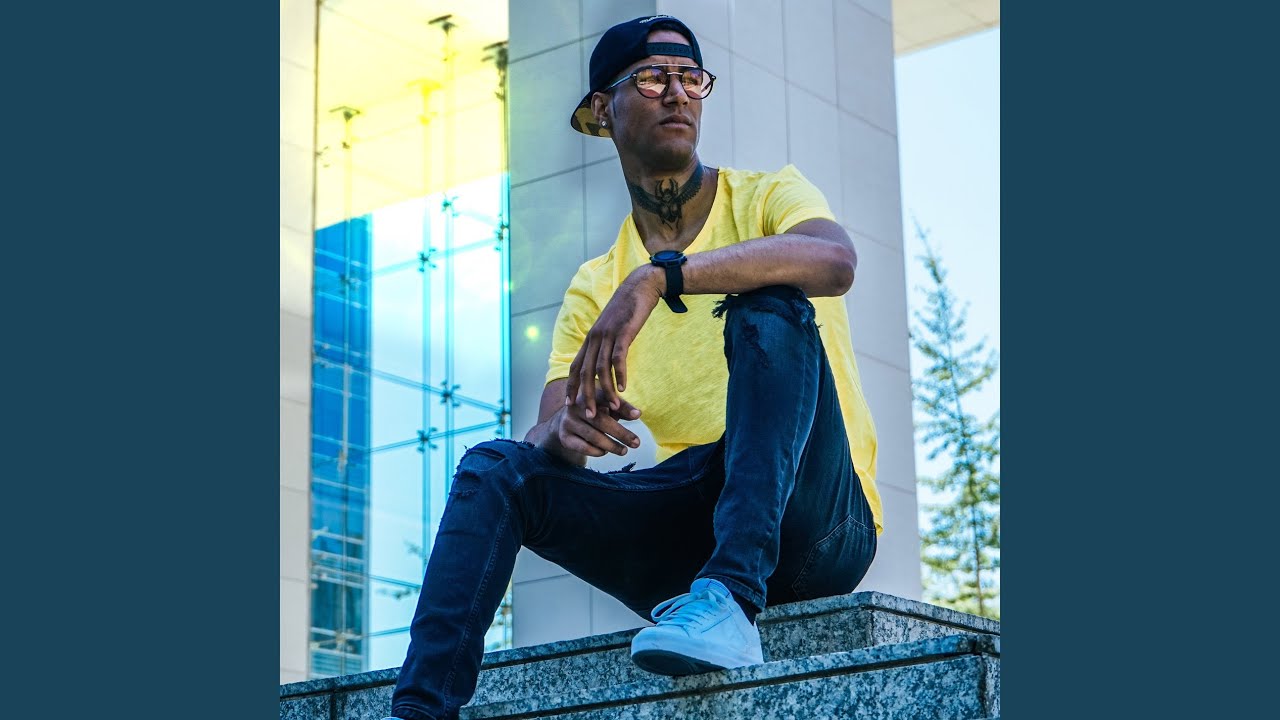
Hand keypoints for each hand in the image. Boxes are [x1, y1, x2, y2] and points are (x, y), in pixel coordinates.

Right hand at [545, 388, 643, 461]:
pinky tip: (605, 452)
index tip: (637, 415)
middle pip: (601, 421)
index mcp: (589, 395)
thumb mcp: (606, 407)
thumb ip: (621, 408)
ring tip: (624, 451)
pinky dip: (597, 451)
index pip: (608, 399)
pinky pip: (584, 447)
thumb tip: (638, 414)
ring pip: (593, 436)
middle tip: (636, 443)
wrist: (564, 423)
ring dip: (611, 445)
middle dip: (621, 433)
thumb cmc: (593, 413)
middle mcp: (577, 407)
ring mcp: (568, 422)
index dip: (623, 407)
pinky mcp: (565, 437)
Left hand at [565, 268, 661, 417]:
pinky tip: (624, 389)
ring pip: (601, 369)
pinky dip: (620, 375)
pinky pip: (618, 358)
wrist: (641, 287)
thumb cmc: (628, 309)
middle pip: (585, 372)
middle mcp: (595, 338)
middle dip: (585, 396)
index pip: (575, 366)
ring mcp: (608, 335)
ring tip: (612, 407)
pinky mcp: (622, 333)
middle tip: (589, 415)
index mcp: (591, 338)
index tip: (570, 404)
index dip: (571, 386)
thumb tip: (606, 362)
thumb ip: (607, 344)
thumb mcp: (613, 328)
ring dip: (606, 391)